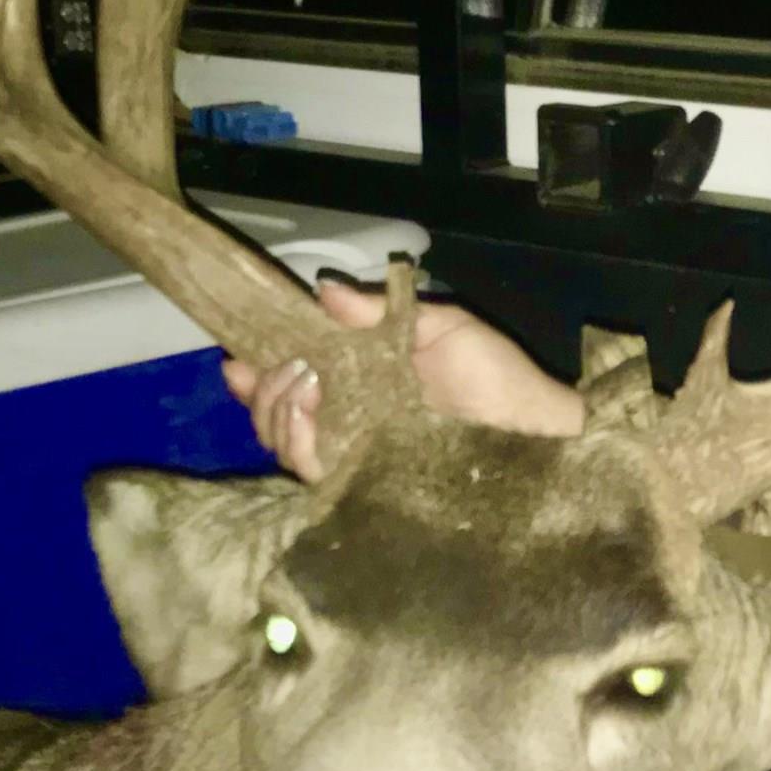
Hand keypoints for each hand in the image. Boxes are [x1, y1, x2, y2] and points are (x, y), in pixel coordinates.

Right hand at [222, 277, 584, 480]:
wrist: (536, 430)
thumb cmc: (499, 377)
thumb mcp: (439, 327)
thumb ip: (380, 312)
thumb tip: (323, 289)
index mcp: (362, 380)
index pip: (292, 379)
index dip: (256, 370)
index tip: (234, 355)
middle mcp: (350, 418)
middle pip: (273, 411)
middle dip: (260, 386)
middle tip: (274, 365)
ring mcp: (355, 452)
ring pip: (281, 438)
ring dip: (273, 406)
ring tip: (297, 382)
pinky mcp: (363, 481)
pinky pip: (308, 467)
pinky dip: (293, 437)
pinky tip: (302, 412)